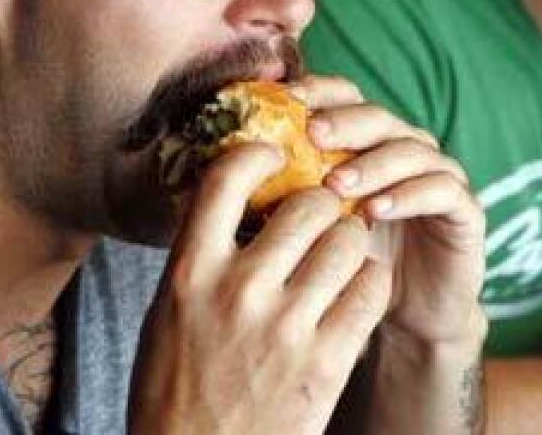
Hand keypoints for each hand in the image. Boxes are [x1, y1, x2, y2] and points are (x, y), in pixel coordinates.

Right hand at [129, 143, 391, 434]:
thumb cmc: (177, 388)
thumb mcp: (170, 315)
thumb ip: (203, 258)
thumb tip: (236, 199)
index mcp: (189, 274)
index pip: (226, 179)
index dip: (258, 154)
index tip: (276, 154)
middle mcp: (238, 291)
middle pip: (308, 205)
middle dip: (323, 205)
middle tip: (325, 219)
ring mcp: (285, 327)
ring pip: (348, 241)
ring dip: (351, 242)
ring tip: (343, 257)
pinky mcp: (327, 362)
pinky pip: (371, 288)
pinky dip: (370, 283)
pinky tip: (356, 294)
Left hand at [289, 75, 486, 346]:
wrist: (404, 320)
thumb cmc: (348, 268)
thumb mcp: (312, 225)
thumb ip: (283, 189)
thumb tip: (226, 162)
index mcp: (368, 143)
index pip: (347, 97)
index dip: (318, 92)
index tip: (283, 101)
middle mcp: (407, 150)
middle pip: (379, 117)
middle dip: (344, 122)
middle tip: (310, 135)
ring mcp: (441, 177)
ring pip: (412, 150)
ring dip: (373, 162)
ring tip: (336, 183)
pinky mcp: (466, 211)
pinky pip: (442, 190)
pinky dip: (409, 194)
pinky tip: (376, 210)